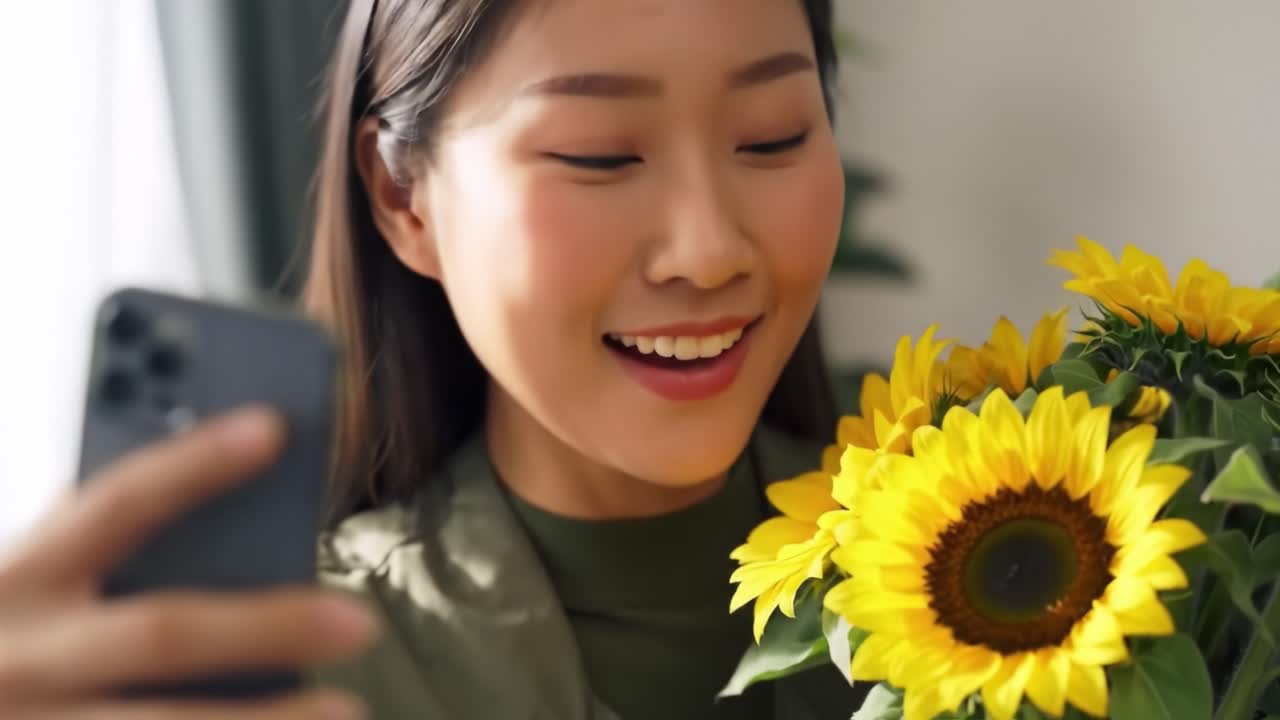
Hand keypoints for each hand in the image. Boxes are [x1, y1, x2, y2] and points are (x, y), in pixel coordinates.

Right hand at [0, 408, 375, 718]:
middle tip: (359, 622)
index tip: (271, 429)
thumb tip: (210, 485)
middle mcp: (23, 656)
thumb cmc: (0, 639)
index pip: (115, 504)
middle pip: (162, 632)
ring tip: (347, 710)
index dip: (193, 463)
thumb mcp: (19, 581)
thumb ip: (88, 542)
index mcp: (19, 578)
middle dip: (267, 626)